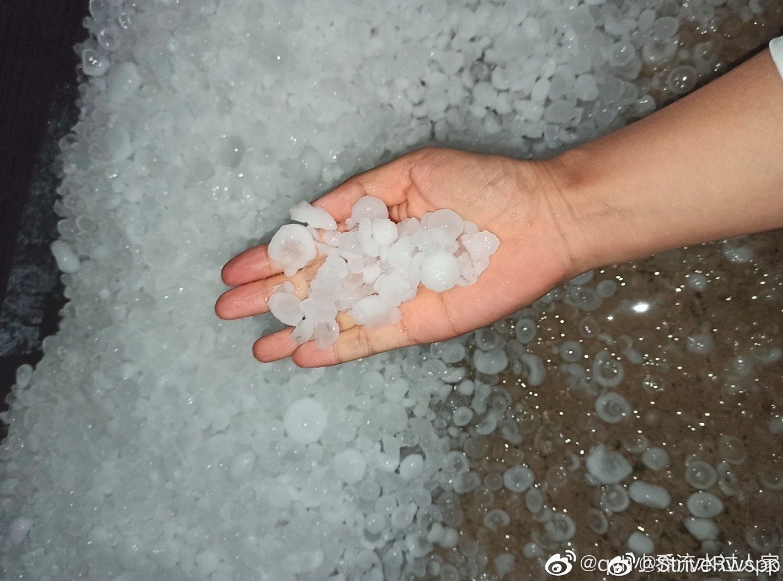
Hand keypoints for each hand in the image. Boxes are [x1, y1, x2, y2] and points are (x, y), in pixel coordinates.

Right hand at [215, 147, 577, 366]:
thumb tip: (312, 214)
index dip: (273, 258)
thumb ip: (360, 196)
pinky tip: (303, 354)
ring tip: (256, 345)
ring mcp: (397, 297)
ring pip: (335, 318)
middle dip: (271, 297)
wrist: (538, 219)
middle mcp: (380, 265)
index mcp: (374, 227)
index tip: (236, 270)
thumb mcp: (412, 172)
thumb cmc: (481, 186)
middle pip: (316, 285)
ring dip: (295, 330)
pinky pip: (370, 339)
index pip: (313, 247)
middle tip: (227, 310)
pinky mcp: (419, 323)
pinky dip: (336, 348)